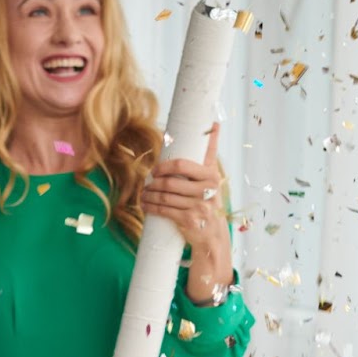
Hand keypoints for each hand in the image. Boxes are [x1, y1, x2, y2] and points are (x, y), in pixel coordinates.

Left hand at [142, 122, 228, 251]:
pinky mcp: (190, 221)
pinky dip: (151, 207)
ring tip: (143, 194)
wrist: (213, 232)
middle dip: (154, 182)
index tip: (155, 169)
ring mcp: (199, 207)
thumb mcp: (212, 175)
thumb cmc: (208, 198)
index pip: (182, 165)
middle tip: (147, 182)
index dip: (165, 166)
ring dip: (149, 195)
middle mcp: (207, 191)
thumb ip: (210, 152)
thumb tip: (214, 124)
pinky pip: (164, 211)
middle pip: (170, 182)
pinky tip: (145, 205)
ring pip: (165, 197)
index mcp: (211, 175)